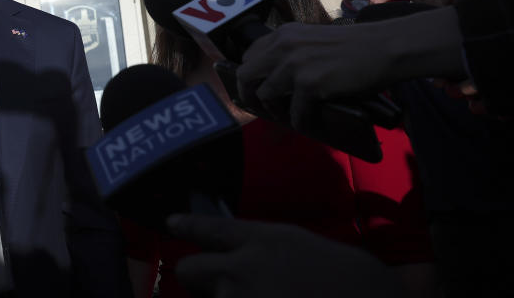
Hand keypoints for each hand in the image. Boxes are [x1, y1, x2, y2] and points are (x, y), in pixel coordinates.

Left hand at [166, 214, 404, 297]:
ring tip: (265, 295)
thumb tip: (231, 253)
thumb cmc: (342, 275)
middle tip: (214, 285)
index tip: (172, 224)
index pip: (208, 228)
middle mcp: (242, 270)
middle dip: (195, 277)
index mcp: (259, 240)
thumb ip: (258, 244)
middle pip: (189, 270)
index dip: (186, 226)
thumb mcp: (296, 243)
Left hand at [236, 7, 467, 129]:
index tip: (255, 88)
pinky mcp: (310, 84)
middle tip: (261, 107)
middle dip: (249, 94)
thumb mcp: (314, 40)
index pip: (249, 55)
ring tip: (288, 115)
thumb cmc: (356, 46)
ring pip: (266, 95)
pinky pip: (295, 113)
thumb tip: (277, 78)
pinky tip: (310, 123)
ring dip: (275, 110)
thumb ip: (293, 52)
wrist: (384, 48)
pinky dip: (302, 122)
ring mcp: (295, 65)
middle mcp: (284, 46)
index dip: (250, 74)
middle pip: (246, 74)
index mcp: (284, 34)